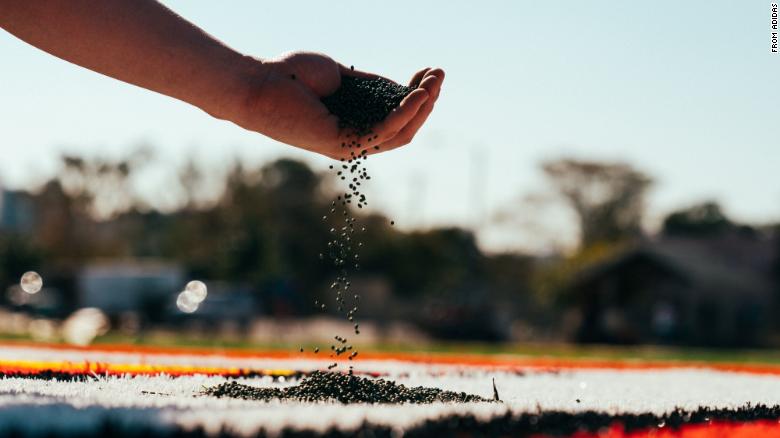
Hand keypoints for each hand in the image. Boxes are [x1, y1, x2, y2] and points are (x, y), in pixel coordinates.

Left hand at [231, 52, 444, 158]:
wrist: (259, 83)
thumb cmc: (290, 76)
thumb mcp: (338, 76)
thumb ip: (367, 86)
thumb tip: (397, 87)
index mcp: (354, 124)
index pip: (396, 118)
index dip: (416, 97)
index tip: (427, 72)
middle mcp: (354, 140)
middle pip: (404, 128)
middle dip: (426, 102)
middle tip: (439, 75)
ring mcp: (349, 145)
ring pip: (400, 132)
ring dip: (422, 106)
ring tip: (435, 82)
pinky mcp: (343, 143)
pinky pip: (383, 131)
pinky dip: (404, 113)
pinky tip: (418, 95)